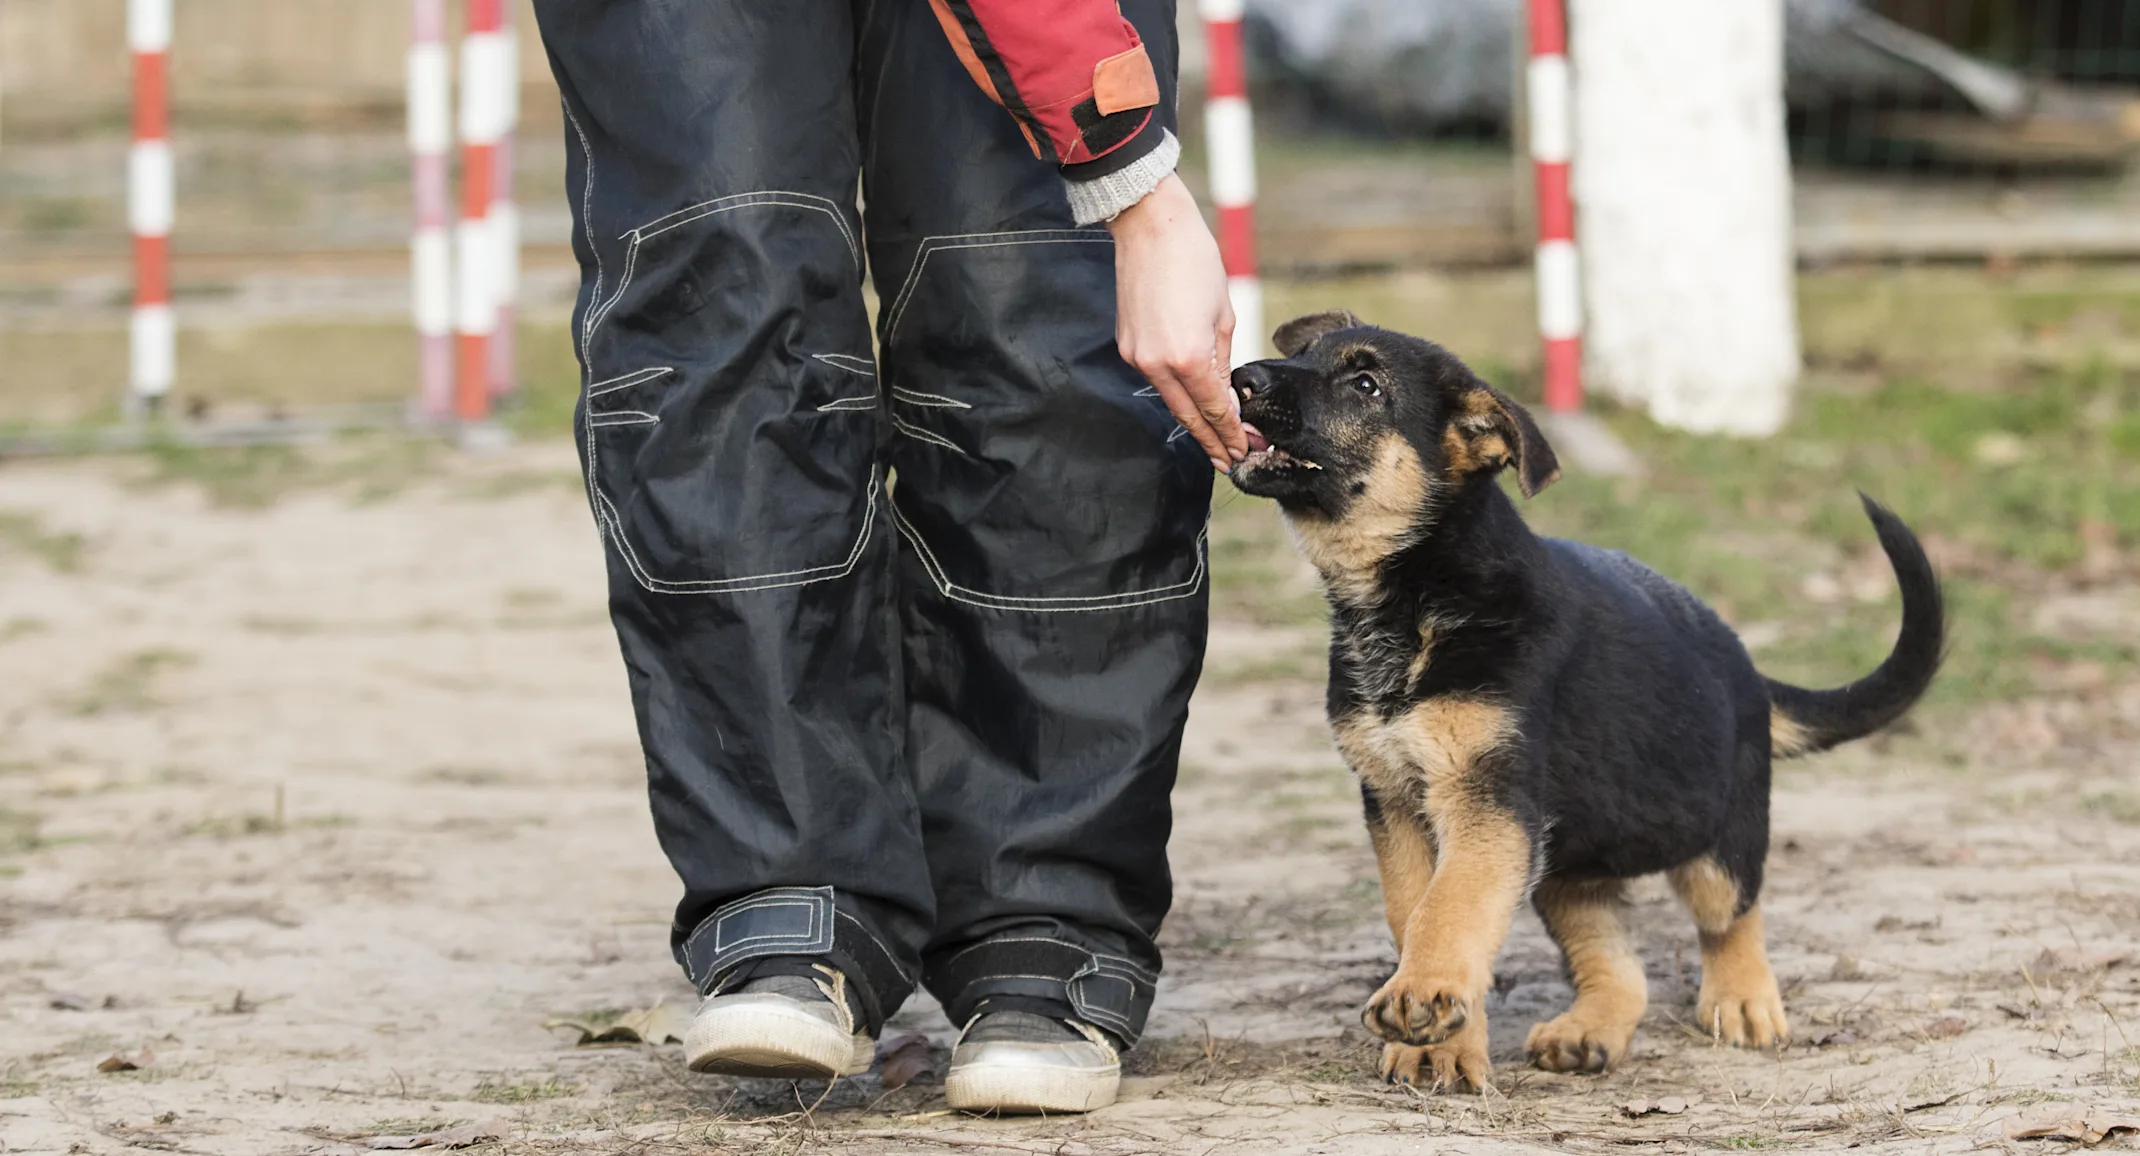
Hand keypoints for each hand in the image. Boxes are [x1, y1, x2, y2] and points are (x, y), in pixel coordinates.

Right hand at [1108, 173, 1245, 471]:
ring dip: (1193, 420)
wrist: (1151, 227)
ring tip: (1215, 439)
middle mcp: (1158, 364)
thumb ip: (1223, 364)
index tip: (1245, 451)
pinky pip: (1156, 379)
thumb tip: (1224, 398)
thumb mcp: (1223, 315)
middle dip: (1212, 441)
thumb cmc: (1195, 261)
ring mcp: (1137, 357)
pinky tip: (1191, 403)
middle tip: (1232, 461)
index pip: (1213, 410)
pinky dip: (1176, 394)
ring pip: (1170, 400)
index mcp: (1189, 357)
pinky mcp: (1127, 346)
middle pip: (1188, 416)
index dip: (1231, 435)